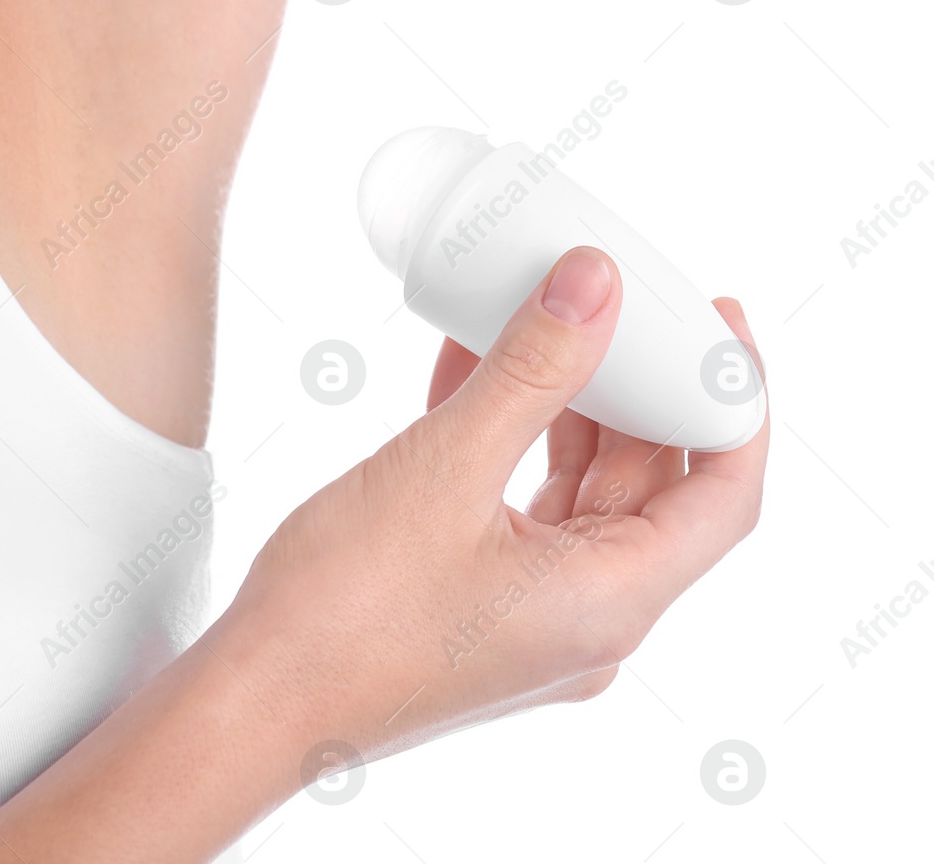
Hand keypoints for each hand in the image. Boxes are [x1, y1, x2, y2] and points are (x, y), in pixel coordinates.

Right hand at [215, 246, 768, 771]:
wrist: (252, 700)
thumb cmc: (343, 612)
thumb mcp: (444, 469)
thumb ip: (530, 372)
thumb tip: (591, 288)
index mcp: (610, 602)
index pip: (724, 495)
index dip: (737, 401)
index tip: (722, 323)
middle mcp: (589, 618)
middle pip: (651, 488)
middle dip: (642, 389)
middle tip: (623, 306)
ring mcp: (532, 616)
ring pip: (580, 494)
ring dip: (568, 408)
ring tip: (547, 322)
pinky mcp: (479, 605)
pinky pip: (517, 507)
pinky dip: (507, 439)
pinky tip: (471, 370)